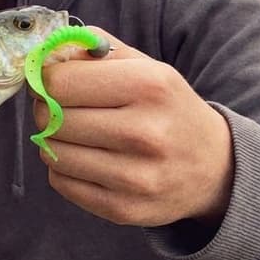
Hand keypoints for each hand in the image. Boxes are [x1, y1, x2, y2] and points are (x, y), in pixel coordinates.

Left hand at [31, 27, 234, 226]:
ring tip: (75, 134)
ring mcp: (134, 176)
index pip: (60, 82)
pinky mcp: (122, 208)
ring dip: (53, 140)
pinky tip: (85, 159)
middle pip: (52, 118)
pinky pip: (60, 182)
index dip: (45, 80)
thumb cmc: (166, 108)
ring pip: (52, 152)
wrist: (215, 168)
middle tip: (60, 108)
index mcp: (148, 86)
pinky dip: (62, 168)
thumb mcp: (145, 67)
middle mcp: (144, 132)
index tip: (50, 82)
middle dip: (47, 109)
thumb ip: (94, 50)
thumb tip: (45, 53)